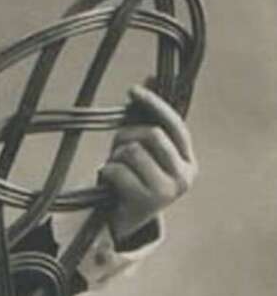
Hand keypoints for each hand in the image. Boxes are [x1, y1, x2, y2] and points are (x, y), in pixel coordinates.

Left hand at [99, 83, 197, 242]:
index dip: (154, 104)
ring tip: (116, 169)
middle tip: (117, 149)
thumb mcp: (143, 146)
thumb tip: (151, 77)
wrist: (122, 218)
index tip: (133, 89)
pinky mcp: (146, 201)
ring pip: (132, 150)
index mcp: (189, 161)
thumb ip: (148, 117)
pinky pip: (117, 169)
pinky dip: (107, 172)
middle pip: (151, 134)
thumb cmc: (133, 175)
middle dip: (127, 135)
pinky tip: (111, 183)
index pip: (175, 125)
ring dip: (116, 156)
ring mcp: (167, 190)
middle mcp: (185, 176)